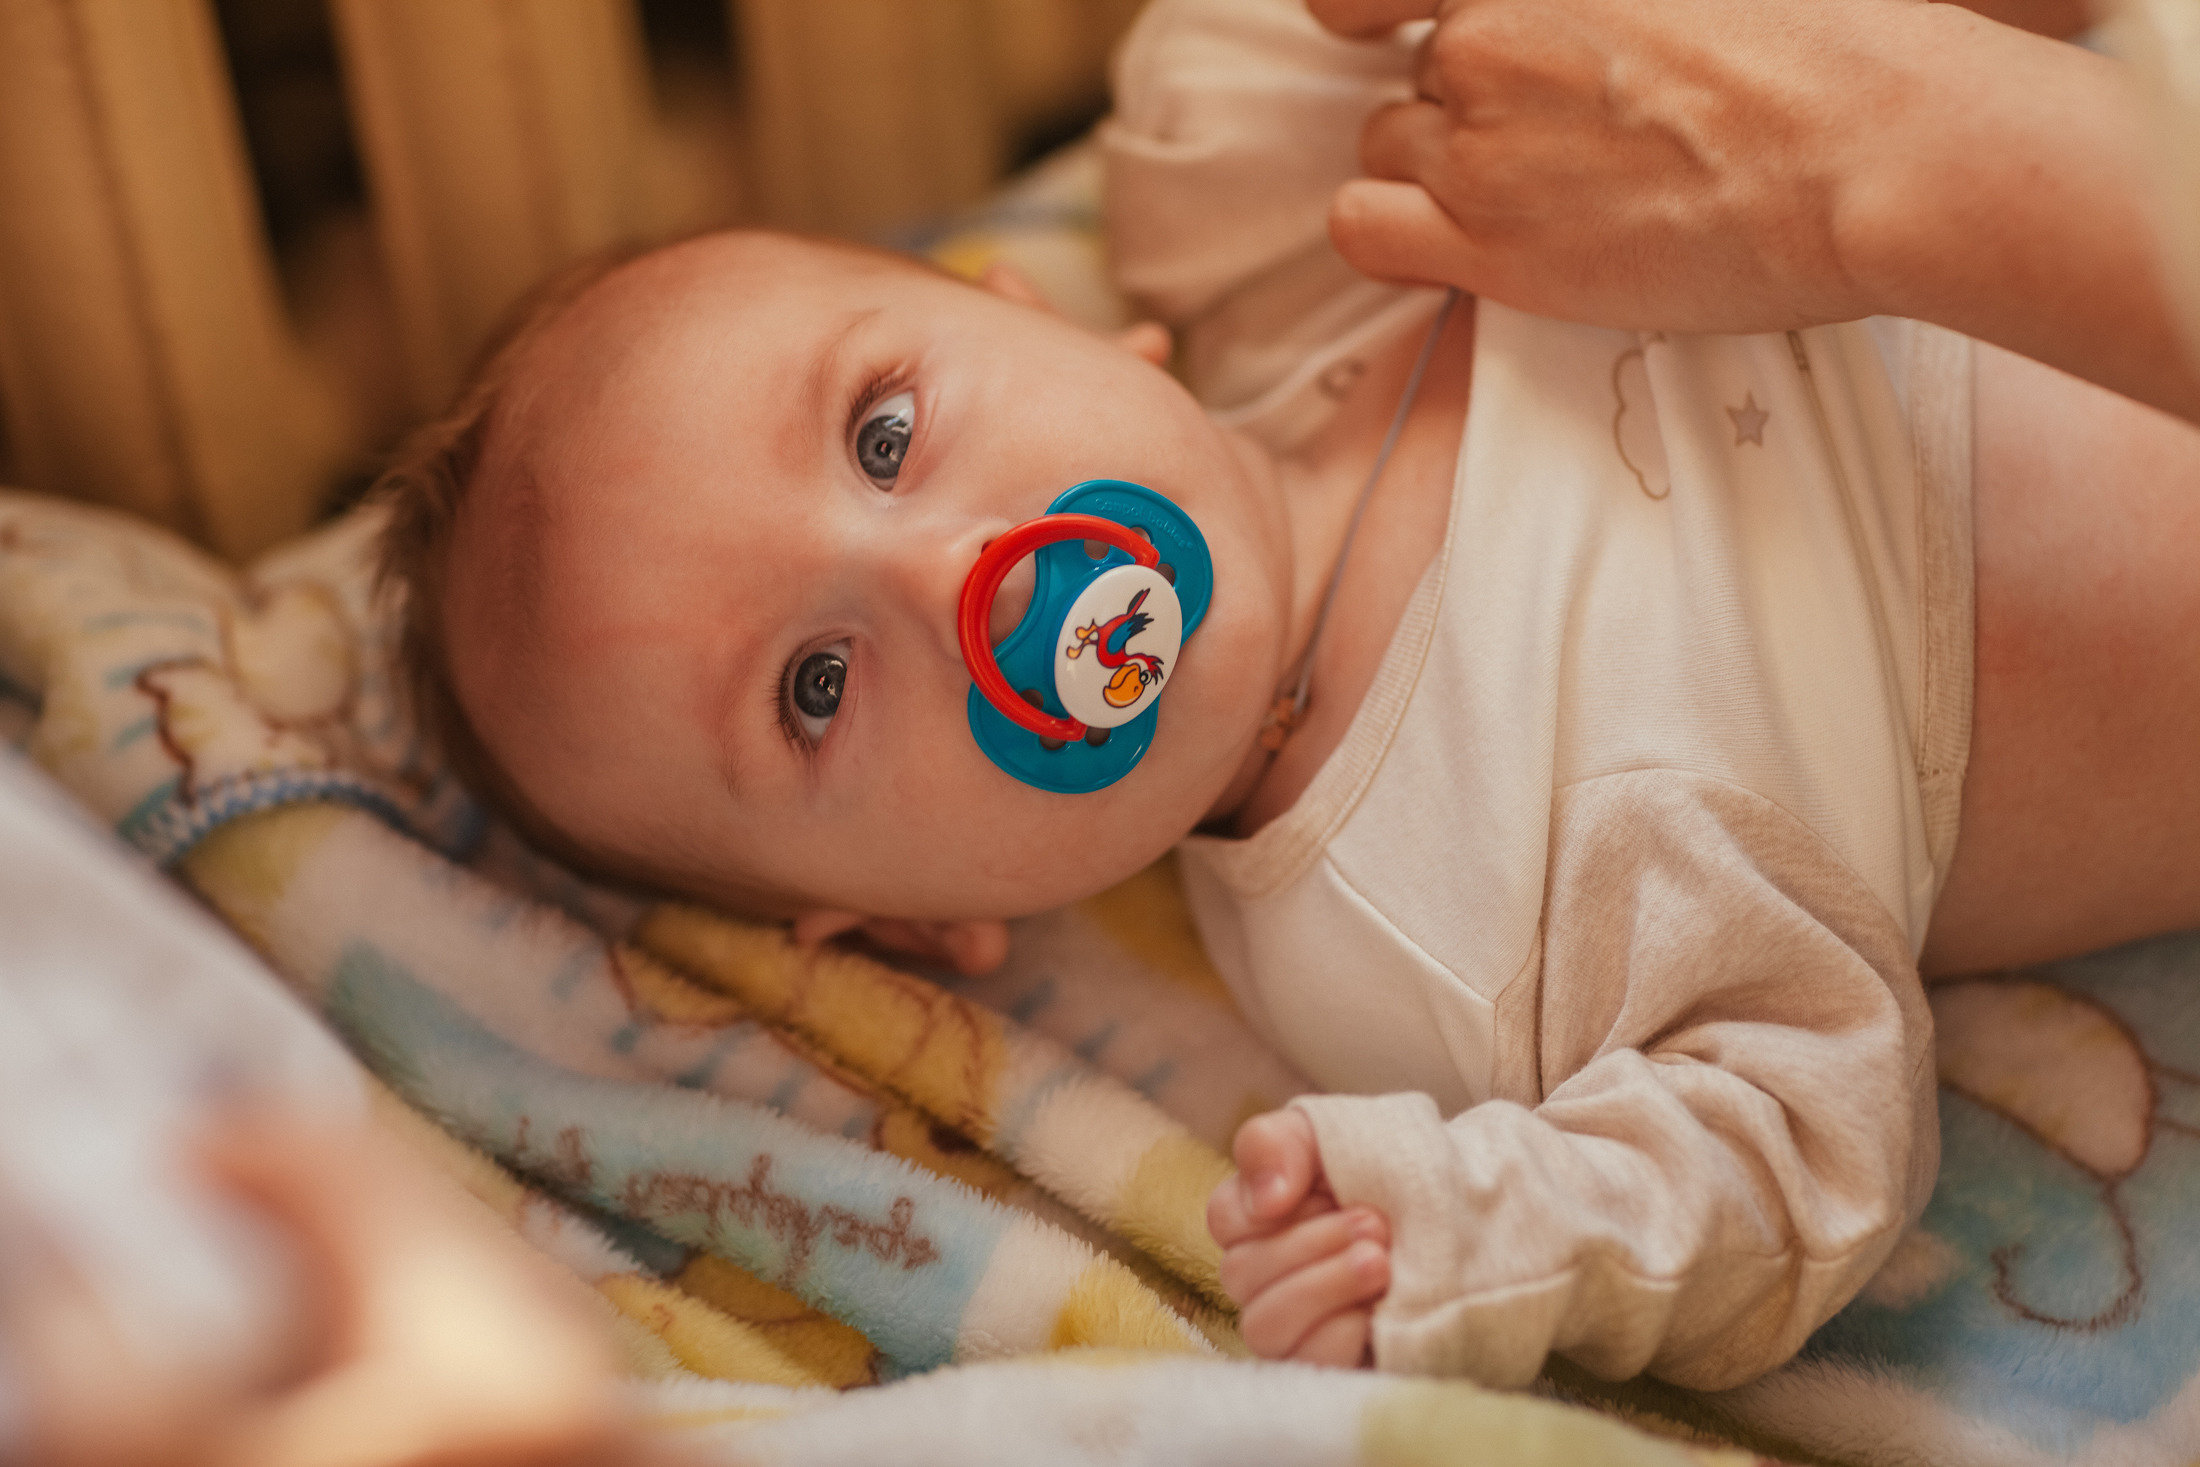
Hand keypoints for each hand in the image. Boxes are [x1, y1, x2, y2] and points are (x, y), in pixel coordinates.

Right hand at [1208, 1109, 1390, 1366]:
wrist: (1472, 1219)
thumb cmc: (1395, 1174)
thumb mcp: (1335, 1134)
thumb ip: (1277, 1143)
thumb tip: (1265, 1198)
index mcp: (1263, 1218)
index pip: (1224, 1219)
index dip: (1263, 1207)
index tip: (1320, 1188)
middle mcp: (1269, 1275)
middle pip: (1241, 1272)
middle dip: (1310, 1243)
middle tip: (1374, 1224)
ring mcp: (1297, 1326)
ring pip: (1265, 1325)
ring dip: (1325, 1286)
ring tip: (1381, 1263)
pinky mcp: (1332, 1366)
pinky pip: (1309, 1363)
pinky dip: (1343, 1332)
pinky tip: (1379, 1310)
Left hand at [1306, 0, 1930, 335]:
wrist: (1871, 150)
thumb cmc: (1827, 48)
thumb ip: (1591, 2)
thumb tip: (1587, 33)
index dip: (1370, 11)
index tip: (1378, 28)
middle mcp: (1485, 31)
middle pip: (1421, 70)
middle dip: (1472, 103)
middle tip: (1569, 138)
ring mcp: (1477, 136)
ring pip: (1390, 145)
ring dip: (1442, 170)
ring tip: (1545, 195)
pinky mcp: (1485, 241)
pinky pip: (1362, 227)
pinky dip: (1392, 234)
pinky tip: (1455, 245)